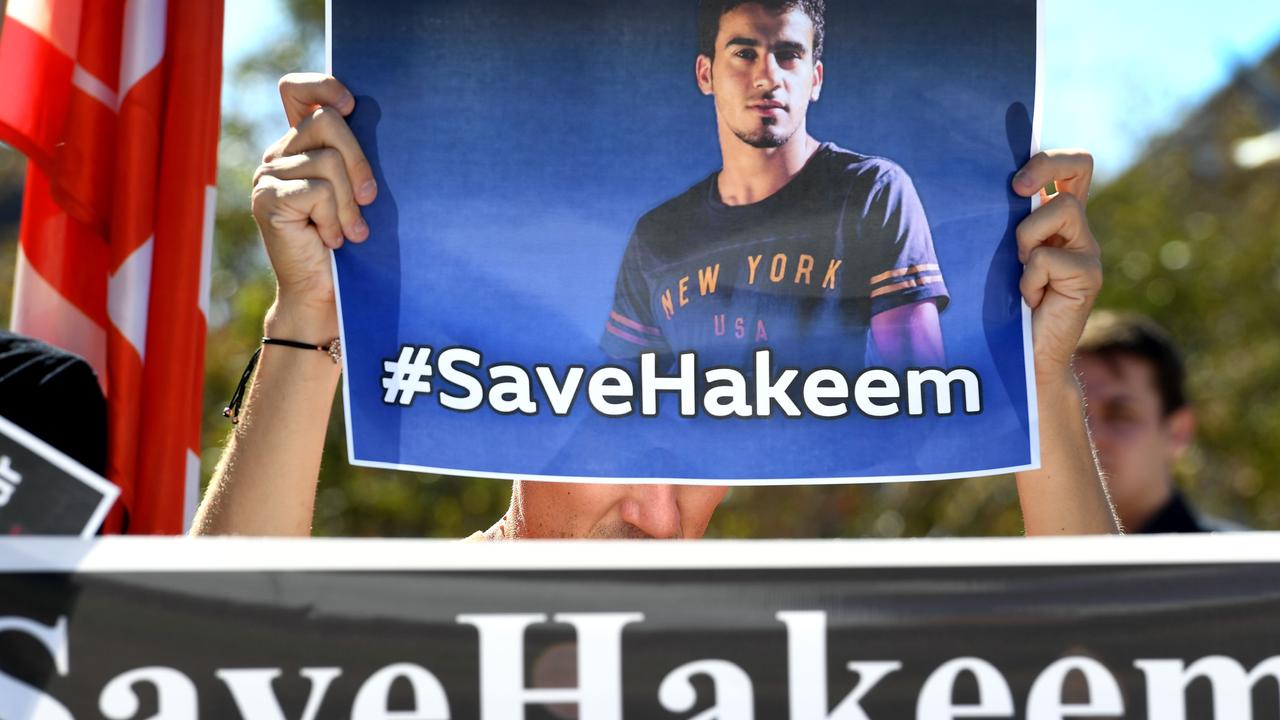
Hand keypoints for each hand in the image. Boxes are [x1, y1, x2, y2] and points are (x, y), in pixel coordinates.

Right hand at [250, 73, 376, 335]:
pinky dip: (335, 218)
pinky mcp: (267, 199)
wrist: (326, 295)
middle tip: (370, 199)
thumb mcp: (356, 192)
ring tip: (351, 232)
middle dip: (359, 159)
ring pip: (328, 162)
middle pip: (326, 121)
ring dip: (350, 203)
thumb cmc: (350, 243)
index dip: (324, 87)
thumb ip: (354, 158)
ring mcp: (268, 177)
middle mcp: (278, 155)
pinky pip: (318, 190)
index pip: (296, 90)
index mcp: (299, 146)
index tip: (352, 108)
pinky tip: (333, 240)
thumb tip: (375, 122)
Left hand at [1011, 150, 1100, 380]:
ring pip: (1061, 209)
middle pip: (1080, 165)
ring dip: (1027, 236)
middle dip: (1044, 167)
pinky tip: (1029, 299)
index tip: (1016, 182)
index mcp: (1056, 222)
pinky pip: (1047, 257)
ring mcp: (1087, 251)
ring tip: (1020, 271)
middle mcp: (1077, 231)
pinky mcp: (1089, 276)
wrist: (1025, 358)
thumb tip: (976, 193)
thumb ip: (1001, 228)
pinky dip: (1028, 278)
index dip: (1050, 159)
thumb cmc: (1003, 308)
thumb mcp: (998, 257)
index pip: (1073, 167)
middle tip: (1016, 191)